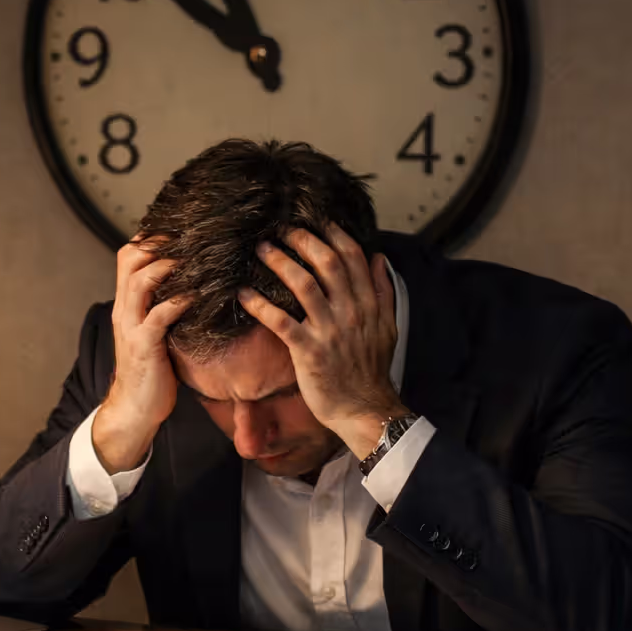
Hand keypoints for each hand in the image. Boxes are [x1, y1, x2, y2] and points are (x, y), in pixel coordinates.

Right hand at [93, 239, 188, 472]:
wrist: (136, 407)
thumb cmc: (152, 368)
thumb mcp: (156, 329)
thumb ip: (164, 304)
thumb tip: (194, 282)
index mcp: (127, 302)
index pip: (129, 255)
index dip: (151, 236)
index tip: (180, 224)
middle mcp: (124, 309)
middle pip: (130, 259)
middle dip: (158, 241)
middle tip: (190, 232)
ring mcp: (131, 326)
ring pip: (140, 281)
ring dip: (167, 265)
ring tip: (194, 255)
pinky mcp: (144, 346)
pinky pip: (159, 316)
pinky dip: (178, 301)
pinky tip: (200, 294)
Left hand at [237, 225, 407, 459]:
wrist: (364, 410)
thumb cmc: (371, 370)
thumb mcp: (388, 327)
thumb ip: (383, 291)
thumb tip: (379, 258)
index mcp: (368, 304)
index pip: (352, 257)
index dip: (333, 234)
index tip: (316, 220)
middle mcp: (350, 312)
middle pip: (326, 262)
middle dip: (303, 240)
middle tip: (282, 229)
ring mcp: (329, 331)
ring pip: (303, 285)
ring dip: (280, 262)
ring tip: (262, 249)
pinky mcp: (308, 352)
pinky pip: (281, 322)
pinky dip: (260, 306)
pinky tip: (244, 294)